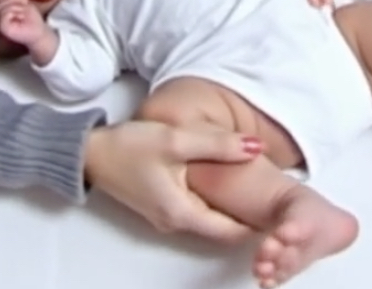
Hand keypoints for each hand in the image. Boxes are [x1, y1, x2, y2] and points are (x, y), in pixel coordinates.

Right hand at [0, 0, 46, 48]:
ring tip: (22, 16)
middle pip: (1, 2)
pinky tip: (21, 19)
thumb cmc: (33, 20)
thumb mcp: (25, 4)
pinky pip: (5, 14)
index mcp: (5, 11)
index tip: (25, 3)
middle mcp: (1, 17)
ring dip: (17, 8)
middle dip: (16, 2)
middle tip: (24, 10)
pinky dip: (15, 13)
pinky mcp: (3, 28)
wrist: (38, 34)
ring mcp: (1, 24)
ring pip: (3, 7)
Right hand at [83, 122, 262, 241]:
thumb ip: (219, 145)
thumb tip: (256, 147)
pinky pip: (196, 208)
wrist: (90, 153)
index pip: (231, 231)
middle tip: (274, 201)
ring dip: (231, 208)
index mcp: (181, 213)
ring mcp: (166, 215)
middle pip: (222, 228)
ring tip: (257, 190)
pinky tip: (225, 180)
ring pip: (210, 218)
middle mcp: (175, 222)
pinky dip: (214, 200)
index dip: (257, 223)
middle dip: (248, 217)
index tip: (281, 214)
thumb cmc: (130, 147)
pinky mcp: (160, 203)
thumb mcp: (178, 140)